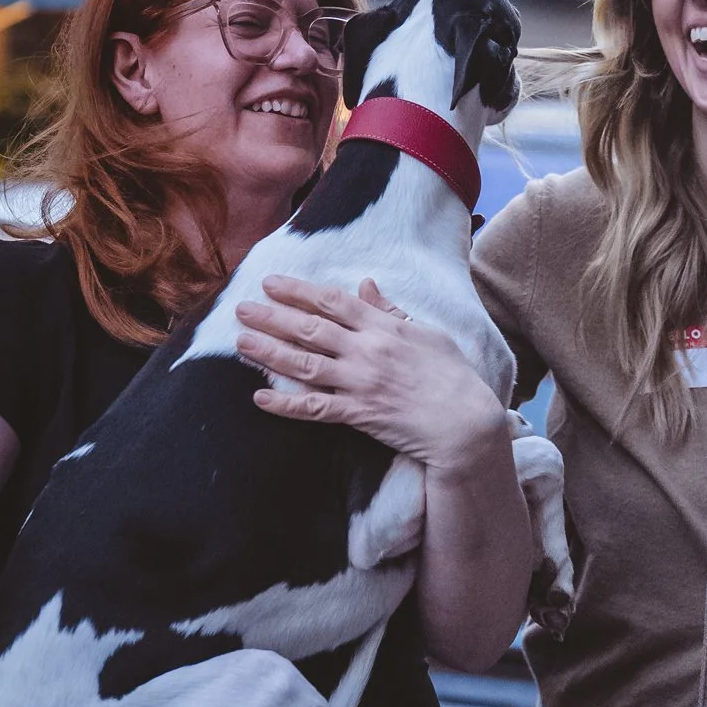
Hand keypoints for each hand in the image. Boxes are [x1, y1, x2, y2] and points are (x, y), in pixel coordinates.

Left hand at [237, 278, 506, 478]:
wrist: (466, 424)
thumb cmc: (454, 378)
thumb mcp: (428, 334)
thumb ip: (391, 311)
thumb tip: (365, 285)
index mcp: (383, 328)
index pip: (332, 302)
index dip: (298, 290)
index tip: (271, 282)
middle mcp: (367, 351)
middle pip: (310, 328)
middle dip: (272, 316)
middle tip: (241, 307)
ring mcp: (360, 383)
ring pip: (304, 364)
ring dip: (268, 351)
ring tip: (240, 341)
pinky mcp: (359, 414)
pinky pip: (314, 408)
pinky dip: (285, 405)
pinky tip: (259, 398)